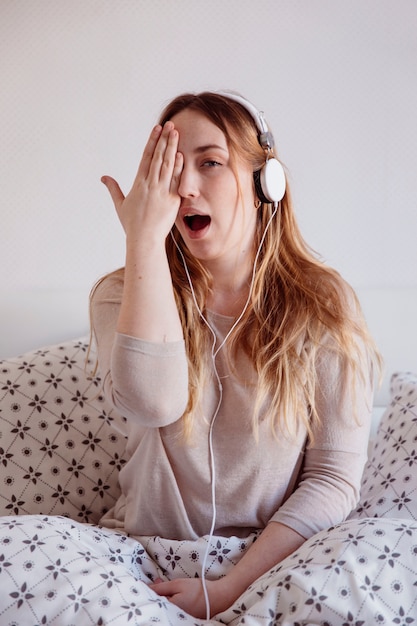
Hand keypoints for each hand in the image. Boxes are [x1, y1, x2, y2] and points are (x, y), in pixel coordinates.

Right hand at [101, 122, 183, 241]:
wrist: (145, 240)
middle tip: (170, 124)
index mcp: (139, 184)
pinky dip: (178, 167)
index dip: (152, 141)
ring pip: (168, 165)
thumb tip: (104, 178)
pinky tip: (180, 154)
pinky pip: (176, 180)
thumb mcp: (121, 205)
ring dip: (172, 148)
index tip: (157, 129)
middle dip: (164, 139)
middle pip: (158, 157)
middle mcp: (150, 185)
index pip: (146, 157)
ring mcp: (162, 191)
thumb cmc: (132, 224)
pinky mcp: (172, 200)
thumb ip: (114, 189)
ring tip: (176, 133)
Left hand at [149, 577, 235, 618]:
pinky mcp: (184, 616)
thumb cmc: (198, 589)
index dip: (148, 590)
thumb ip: (161, 587)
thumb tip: (147, 587)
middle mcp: (173, 616)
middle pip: (159, 603)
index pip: (154, 599)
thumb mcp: (178, 584)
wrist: (217, 597)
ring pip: (166, 604)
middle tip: (156, 580)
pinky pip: (173, 607)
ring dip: (163, 594)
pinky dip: (170, 599)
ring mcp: (179, 617)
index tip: (143, 583)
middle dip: (156, 592)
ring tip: (162, 582)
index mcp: (170, 608)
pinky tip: (172, 592)